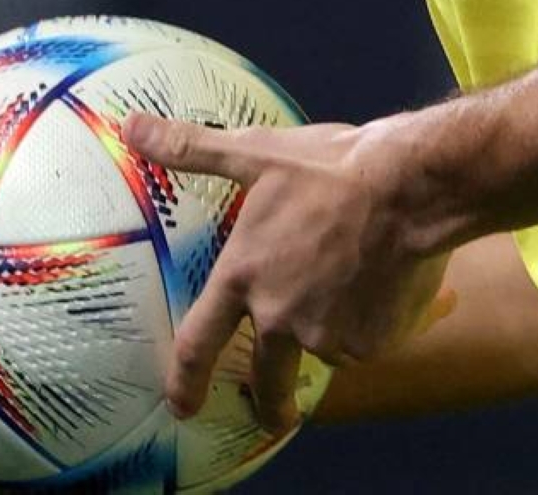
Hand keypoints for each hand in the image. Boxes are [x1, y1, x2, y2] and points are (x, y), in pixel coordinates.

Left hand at [121, 111, 453, 434]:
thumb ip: (190, 148)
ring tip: (353, 283)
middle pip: (266, 377)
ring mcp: (327, 336)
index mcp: (245, 275)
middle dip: (267, 402)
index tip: (181, 407)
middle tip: (269, 411)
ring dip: (331, 331)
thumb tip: (129, 126)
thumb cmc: (328, 168)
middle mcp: (279, 316)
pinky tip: (383, 284)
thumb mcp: (255, 153)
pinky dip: (369, 323)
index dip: (185, 380)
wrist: (409, 188)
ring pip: (325, 346)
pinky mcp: (372, 343)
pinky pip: (365, 340)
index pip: (200, 341)